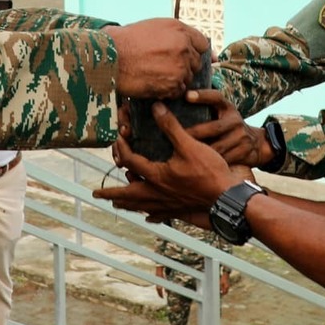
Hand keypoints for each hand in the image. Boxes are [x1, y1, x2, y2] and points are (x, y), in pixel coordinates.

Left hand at [96, 102, 243, 217]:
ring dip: (127, 205)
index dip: (122, 149)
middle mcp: (157, 193)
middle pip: (128, 194)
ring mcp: (167, 204)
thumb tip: (156, 107)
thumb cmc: (209, 171)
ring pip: (141, 207)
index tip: (118, 141)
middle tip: (97, 194)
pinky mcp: (179, 210)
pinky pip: (160, 214)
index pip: (131, 162)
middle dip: (112, 194)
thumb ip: (170, 126)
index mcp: (156, 176)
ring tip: (117, 206)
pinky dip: (151, 215)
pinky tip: (149, 217)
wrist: (226, 196)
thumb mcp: (189, 144)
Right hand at [111, 19, 208, 98]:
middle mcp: (184, 46)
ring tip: (155, 76)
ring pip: (188, 78)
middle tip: (164, 68)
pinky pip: (178, 91)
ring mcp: (180, 66)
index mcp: (179, 29)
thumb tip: (188, 44)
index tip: (188, 58)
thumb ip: (174, 34)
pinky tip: (153, 84)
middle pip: (196, 63)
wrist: (110, 57)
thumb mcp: (152, 27)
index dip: (194, 52)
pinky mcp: (173, 84)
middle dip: (184, 67)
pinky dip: (168, 91)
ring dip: (175, 80)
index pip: (202, 43)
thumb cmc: (124, 41)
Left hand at [180, 88, 272, 167]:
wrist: (257, 144)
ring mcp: (241, 137)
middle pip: (214, 127)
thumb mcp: (222, 113)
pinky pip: (223, 160)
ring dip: (200, 153)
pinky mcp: (244, 152)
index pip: (216, 97)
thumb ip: (205, 106)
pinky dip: (210, 165)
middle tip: (174, 138)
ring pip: (217, 147)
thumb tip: (176, 102)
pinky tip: (196, 168)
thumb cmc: (229, 126)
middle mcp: (235, 121)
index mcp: (228, 108)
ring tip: (180, 157)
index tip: (187, 96)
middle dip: (194, 134)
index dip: (203, 96)